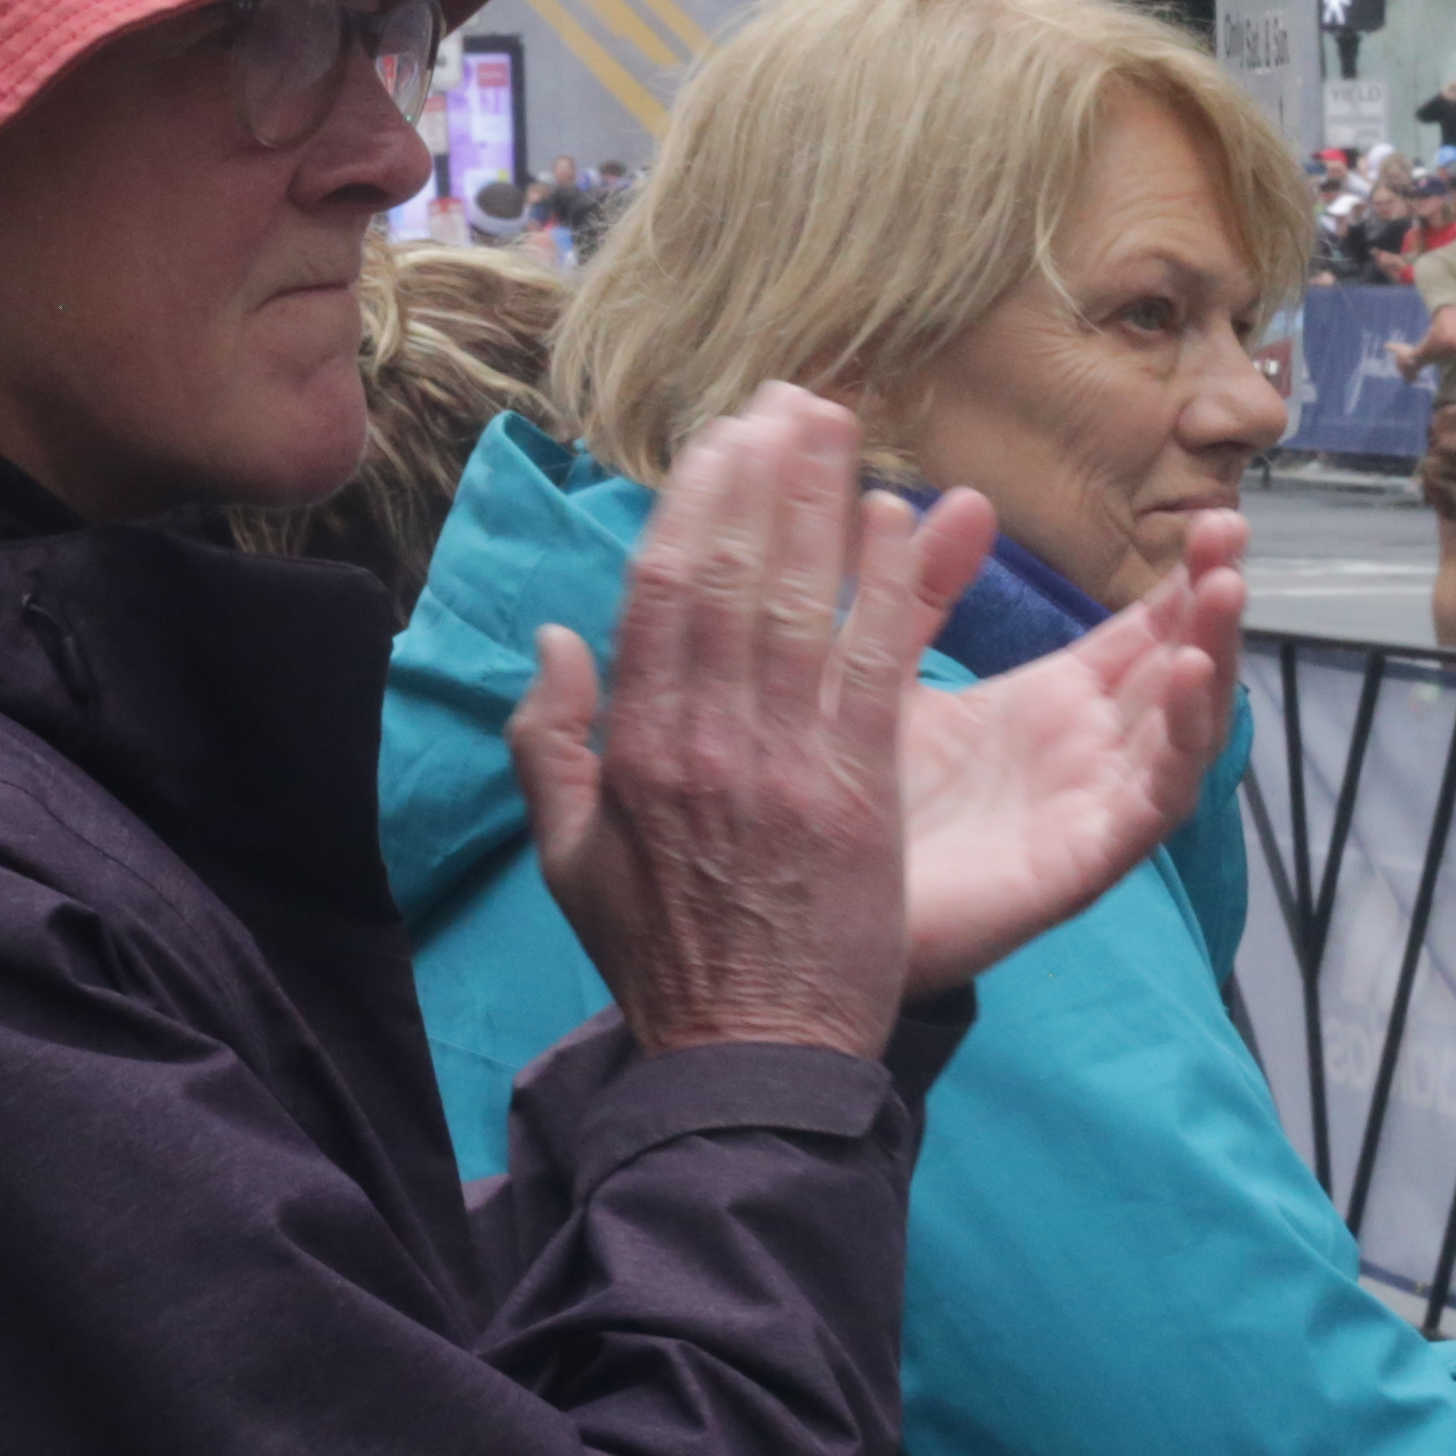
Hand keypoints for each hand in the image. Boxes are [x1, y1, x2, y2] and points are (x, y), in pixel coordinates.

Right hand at [513, 389, 957, 1060]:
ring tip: (838, 425)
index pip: (658, 592)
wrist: (751, 1054)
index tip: (720, 440)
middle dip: (759, 476)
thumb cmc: (661, 958)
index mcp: (634, 747)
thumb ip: (547, 741)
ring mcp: (782, 762)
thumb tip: (552, 636)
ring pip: (798, 603)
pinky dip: (892, 587)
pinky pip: (876, 666)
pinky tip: (909, 520)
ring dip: (820, 503)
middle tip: (788, 401)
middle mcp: (703, 738)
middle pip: (730, 575)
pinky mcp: (858, 792)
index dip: (692, 504)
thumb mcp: (568, 857)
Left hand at [893, 505, 1236, 995]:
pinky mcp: (1085, 858)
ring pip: (1184, 727)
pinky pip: (1156, 797)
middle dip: (1210, 599)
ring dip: (1213, 654)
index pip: (1142, 631)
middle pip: (1178, 666)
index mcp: (1052, 702)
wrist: (806, 905)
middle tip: (1228, 527)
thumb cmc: (850, 796)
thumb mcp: (882, 667)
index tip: (1208, 513)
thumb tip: (968, 497)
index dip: (1179, 576)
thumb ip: (922, 588)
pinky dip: (1185, 738)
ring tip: (1225, 586)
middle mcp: (1088, 750)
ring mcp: (1093, 804)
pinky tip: (1193, 675)